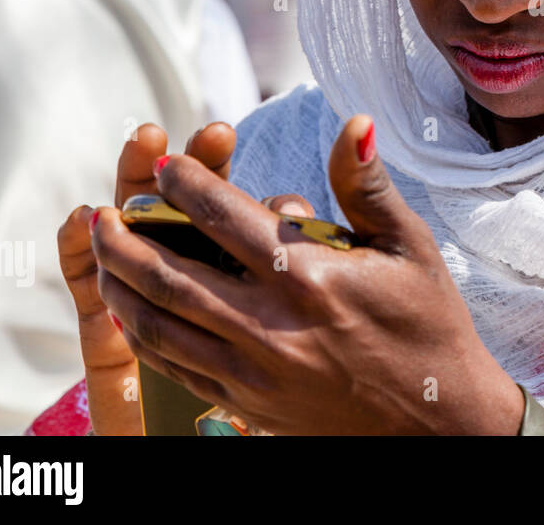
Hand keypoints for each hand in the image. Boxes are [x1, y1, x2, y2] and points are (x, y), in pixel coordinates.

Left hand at [89, 116, 524, 434]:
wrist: (439, 421)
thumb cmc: (429, 324)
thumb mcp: (410, 245)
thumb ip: (366, 185)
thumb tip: (354, 122)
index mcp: (310, 276)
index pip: (224, 217)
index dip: (185, 184)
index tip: (164, 164)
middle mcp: (272, 325)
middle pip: (170, 275)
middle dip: (124, 238)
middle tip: (104, 211)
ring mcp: (255, 371)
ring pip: (160, 325)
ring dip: (121, 286)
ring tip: (104, 256)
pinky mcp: (249, 405)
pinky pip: (177, 366)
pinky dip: (145, 334)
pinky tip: (135, 312)